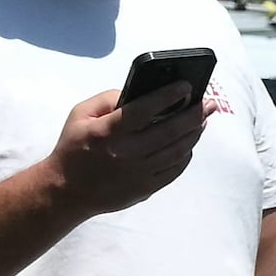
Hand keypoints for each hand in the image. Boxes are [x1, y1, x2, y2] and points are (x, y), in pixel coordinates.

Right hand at [46, 82, 208, 224]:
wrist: (67, 190)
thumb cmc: (74, 147)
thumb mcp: (80, 115)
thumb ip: (109, 99)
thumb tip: (142, 93)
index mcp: (108, 131)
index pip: (144, 109)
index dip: (168, 96)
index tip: (186, 86)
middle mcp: (126, 152)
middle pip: (170, 130)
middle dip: (194, 114)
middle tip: (208, 103)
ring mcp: (139, 172)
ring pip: (178, 150)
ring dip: (194, 133)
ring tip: (202, 120)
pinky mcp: (147, 187)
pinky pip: (175, 169)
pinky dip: (186, 154)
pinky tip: (190, 143)